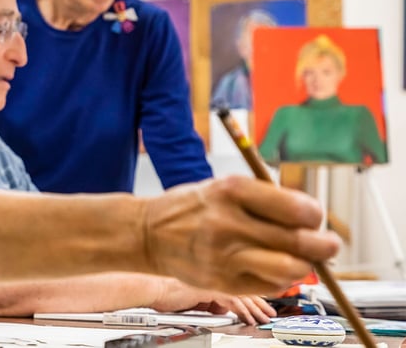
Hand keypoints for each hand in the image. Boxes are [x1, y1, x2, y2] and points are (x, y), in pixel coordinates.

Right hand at [142, 176, 338, 293]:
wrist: (146, 233)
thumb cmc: (191, 208)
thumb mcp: (222, 187)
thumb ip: (264, 200)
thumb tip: (312, 219)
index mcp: (231, 190)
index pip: (297, 208)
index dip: (315, 216)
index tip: (314, 217)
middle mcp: (229, 222)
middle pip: (300, 241)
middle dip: (324, 245)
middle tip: (328, 244)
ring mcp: (225, 254)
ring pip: (290, 269)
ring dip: (304, 266)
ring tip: (301, 260)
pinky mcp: (222, 280)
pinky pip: (270, 286)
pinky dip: (281, 280)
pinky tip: (273, 269)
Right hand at [151, 277, 275, 324]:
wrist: (154, 289)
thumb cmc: (168, 292)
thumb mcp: (195, 298)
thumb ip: (209, 300)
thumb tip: (221, 308)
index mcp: (214, 274)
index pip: (239, 283)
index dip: (254, 295)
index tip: (264, 305)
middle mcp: (216, 274)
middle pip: (245, 288)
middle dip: (260, 303)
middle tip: (270, 314)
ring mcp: (214, 279)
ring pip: (242, 294)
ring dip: (255, 309)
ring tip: (263, 320)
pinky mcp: (210, 288)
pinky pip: (231, 301)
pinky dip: (242, 311)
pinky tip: (248, 318)